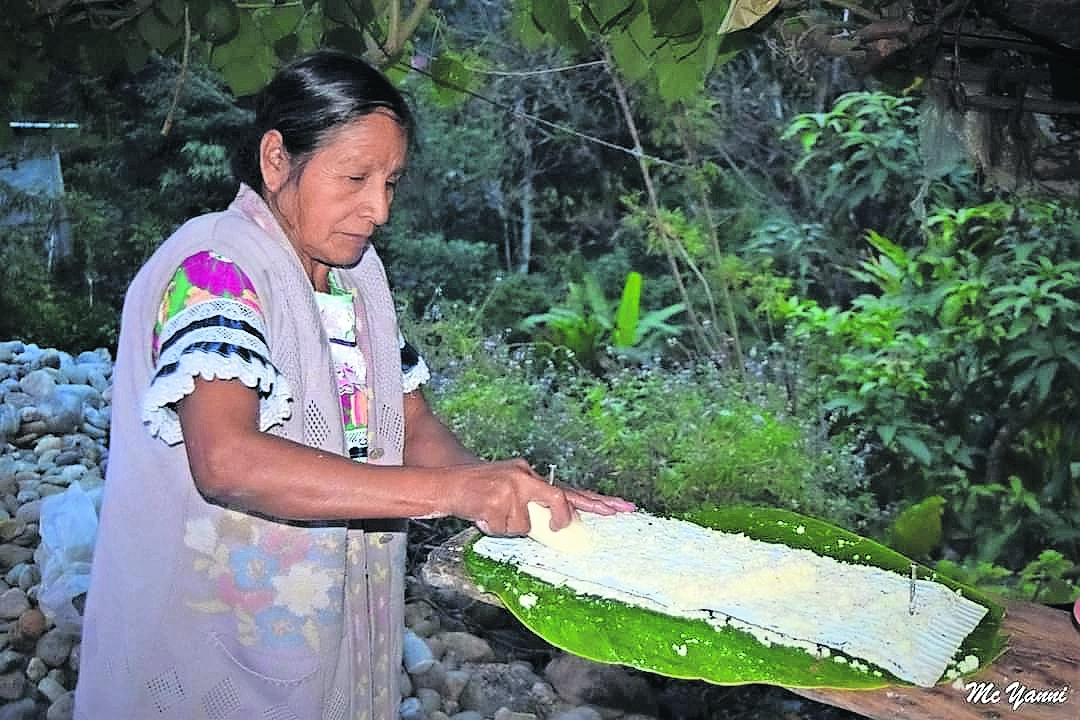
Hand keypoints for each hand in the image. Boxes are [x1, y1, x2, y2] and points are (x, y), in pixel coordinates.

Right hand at [449, 459, 633, 535]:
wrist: (445, 482)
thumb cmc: (478, 490)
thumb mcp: (509, 487)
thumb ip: (531, 502)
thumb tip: (553, 524)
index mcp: (529, 474)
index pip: (567, 489)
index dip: (593, 501)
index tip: (617, 509)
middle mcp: (525, 476)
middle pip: (557, 497)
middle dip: (564, 515)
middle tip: (566, 525)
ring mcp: (511, 487)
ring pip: (525, 524)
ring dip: (509, 527)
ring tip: (491, 516)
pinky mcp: (496, 500)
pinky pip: (505, 528)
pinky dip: (493, 528)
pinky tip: (481, 516)